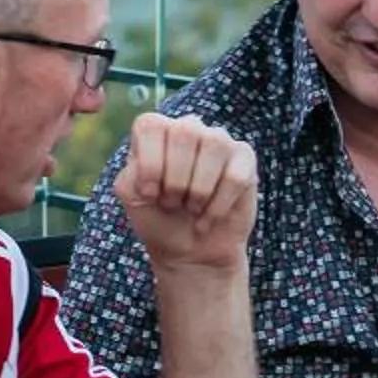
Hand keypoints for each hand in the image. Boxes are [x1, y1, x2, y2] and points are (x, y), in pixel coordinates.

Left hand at [116, 114, 257, 272]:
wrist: (189, 251)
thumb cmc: (158, 219)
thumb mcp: (132, 196)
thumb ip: (133, 171)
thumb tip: (155, 162)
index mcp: (156, 133)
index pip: (151, 125)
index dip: (150, 162)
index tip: (149, 193)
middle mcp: (188, 128)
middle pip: (184, 131)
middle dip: (176, 178)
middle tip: (172, 203)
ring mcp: (219, 140)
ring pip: (214, 146)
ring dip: (199, 190)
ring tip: (192, 209)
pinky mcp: (244, 159)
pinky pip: (235, 175)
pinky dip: (218, 206)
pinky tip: (209, 217)